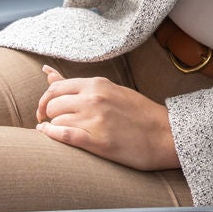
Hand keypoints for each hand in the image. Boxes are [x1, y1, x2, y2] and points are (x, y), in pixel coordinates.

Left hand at [34, 67, 181, 170]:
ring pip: (56, 120)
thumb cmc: (140, 113)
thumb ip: (79, 85)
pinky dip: (51, 135)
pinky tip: (48, 136)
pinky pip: (64, 135)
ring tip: (60, 134)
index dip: (45, 100)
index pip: (56, 87)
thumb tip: (46, 70)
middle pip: (52, 104)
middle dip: (48, 115)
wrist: (167, 136)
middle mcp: (93, 99)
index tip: (45, 111)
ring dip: (54, 128)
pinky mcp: (98, 141)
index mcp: (97, 84)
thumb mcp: (110, 90)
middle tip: (50, 124)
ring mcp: (95, 119)